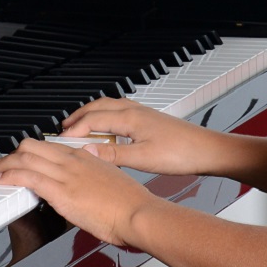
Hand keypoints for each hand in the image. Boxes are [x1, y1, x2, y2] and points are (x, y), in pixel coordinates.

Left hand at [0, 139, 159, 247]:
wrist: (139, 213)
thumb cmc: (131, 204)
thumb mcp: (111, 181)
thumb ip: (96, 176)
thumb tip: (87, 181)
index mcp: (86, 156)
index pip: (50, 146)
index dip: (31, 152)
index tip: (21, 159)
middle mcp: (73, 160)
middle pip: (32, 146)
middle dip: (11, 154)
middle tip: (0, 164)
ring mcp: (66, 174)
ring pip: (25, 157)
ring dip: (4, 164)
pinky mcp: (61, 190)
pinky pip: (28, 176)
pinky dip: (9, 175)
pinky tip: (1, 179)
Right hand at [60, 97, 231, 176]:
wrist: (207, 150)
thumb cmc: (181, 153)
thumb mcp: (143, 158)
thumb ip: (113, 155)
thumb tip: (87, 153)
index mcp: (129, 118)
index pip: (92, 120)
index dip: (74, 131)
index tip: (60, 142)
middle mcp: (134, 111)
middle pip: (97, 107)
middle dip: (78, 118)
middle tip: (63, 130)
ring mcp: (142, 113)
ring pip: (108, 107)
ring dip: (91, 115)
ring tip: (80, 128)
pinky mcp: (148, 119)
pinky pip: (119, 112)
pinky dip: (105, 117)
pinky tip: (108, 129)